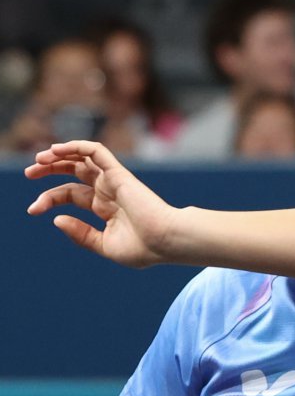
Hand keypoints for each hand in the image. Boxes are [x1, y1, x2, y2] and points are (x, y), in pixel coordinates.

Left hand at [25, 140, 176, 267]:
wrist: (166, 241)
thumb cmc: (144, 249)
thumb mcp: (104, 245)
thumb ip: (81, 233)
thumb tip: (56, 218)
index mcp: (105, 207)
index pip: (71, 194)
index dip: (48, 199)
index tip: (32, 210)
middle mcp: (108, 191)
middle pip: (73, 172)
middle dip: (49, 170)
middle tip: (28, 173)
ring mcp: (113, 180)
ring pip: (82, 157)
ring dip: (58, 155)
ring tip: (38, 159)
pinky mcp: (119, 173)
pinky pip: (96, 151)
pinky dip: (76, 146)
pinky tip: (56, 150)